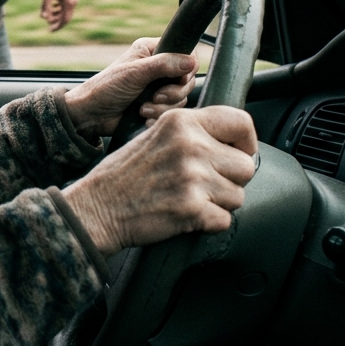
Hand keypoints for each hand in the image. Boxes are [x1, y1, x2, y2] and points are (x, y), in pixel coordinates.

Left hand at [41, 0, 77, 31]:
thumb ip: (46, 6)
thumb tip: (44, 18)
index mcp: (68, 3)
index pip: (64, 20)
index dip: (57, 26)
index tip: (49, 30)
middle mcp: (73, 2)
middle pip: (66, 17)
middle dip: (57, 21)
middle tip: (47, 22)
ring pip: (66, 11)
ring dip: (57, 14)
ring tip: (49, 13)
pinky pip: (66, 5)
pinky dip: (60, 8)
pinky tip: (53, 5)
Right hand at [62, 106, 257, 255]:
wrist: (97, 207)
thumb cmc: (124, 174)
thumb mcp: (155, 134)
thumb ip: (192, 133)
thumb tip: (233, 143)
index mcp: (181, 122)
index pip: (241, 123)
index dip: (247, 143)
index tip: (241, 153)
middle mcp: (190, 145)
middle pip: (246, 166)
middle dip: (231, 180)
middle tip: (204, 185)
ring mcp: (192, 177)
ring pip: (238, 196)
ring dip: (219, 203)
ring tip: (188, 198)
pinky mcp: (191, 207)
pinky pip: (225, 220)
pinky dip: (208, 223)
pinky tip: (184, 215)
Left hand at [63, 37, 196, 139]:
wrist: (91, 115)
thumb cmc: (106, 88)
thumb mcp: (135, 73)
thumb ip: (163, 65)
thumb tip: (191, 61)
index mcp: (152, 50)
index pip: (185, 53)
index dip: (187, 69)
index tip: (179, 80)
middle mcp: (158, 67)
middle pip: (187, 79)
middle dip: (173, 93)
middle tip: (155, 97)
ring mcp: (158, 87)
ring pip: (180, 98)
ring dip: (162, 107)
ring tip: (143, 109)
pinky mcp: (156, 105)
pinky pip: (171, 111)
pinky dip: (159, 116)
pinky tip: (144, 118)